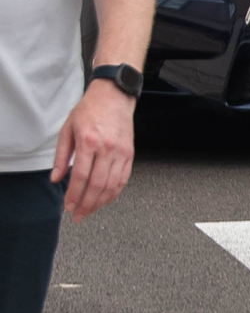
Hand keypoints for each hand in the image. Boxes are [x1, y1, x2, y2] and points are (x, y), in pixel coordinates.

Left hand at [51, 82, 135, 222]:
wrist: (114, 97)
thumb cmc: (89, 111)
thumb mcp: (67, 130)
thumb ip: (61, 157)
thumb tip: (56, 179)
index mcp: (89, 142)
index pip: (81, 176)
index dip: (74, 195)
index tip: (68, 206)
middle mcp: (107, 149)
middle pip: (98, 185)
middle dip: (86, 204)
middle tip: (78, 215)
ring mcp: (121, 153)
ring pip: (112, 186)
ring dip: (100, 202)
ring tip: (89, 210)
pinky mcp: (130, 155)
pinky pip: (123, 179)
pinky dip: (114, 193)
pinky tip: (104, 199)